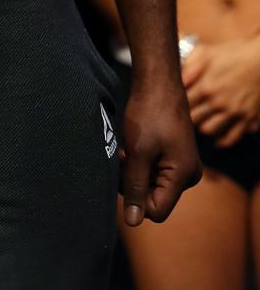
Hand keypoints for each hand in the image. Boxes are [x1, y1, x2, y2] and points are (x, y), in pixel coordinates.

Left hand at [119, 73, 200, 225]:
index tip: (124, 172)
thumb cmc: (148, 116)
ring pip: (148, 185)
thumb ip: (134, 187)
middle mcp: (186, 177)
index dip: (134, 198)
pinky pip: (150, 173)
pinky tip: (131, 148)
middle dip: (131, 182)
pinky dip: (137, 164)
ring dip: (132, 172)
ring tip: (127, 150)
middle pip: (151, 199)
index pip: (155, 211)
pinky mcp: (172, 160)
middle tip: (124, 157)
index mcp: (183, 178)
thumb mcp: (137, 153)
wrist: (158, 87)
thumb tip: (132, 222)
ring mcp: (180, 168)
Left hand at [182, 37, 259, 145]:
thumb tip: (176, 81)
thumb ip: (189, 67)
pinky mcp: (249, 118)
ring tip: (198, 122)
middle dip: (186, 117)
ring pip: (210, 130)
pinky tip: (216, 138)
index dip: (175, 104)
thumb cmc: (232, 54)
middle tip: (183, 114)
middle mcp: (219, 103)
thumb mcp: (206, 53)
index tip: (172, 103)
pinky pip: (233, 137)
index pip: (182, 104)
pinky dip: (223, 140)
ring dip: (201, 128)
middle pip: (193, 120)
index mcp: (206, 87)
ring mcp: (235, 112)